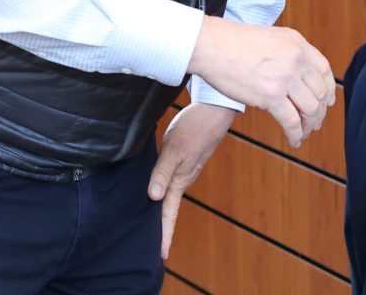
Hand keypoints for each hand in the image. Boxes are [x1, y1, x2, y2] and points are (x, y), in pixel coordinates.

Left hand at [148, 103, 235, 258]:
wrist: (215, 109)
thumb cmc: (194, 128)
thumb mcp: (174, 149)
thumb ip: (162, 172)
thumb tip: (152, 197)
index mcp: (180, 181)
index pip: (169, 213)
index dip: (164, 234)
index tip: (161, 256)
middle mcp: (183, 179)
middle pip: (169, 207)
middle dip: (161, 225)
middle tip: (151, 245)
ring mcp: (186, 169)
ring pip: (170, 193)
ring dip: (161, 207)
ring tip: (151, 220)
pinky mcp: (186, 159)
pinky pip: (171, 179)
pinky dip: (163, 188)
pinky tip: (157, 188)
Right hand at [187, 16, 335, 147]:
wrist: (212, 46)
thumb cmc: (234, 42)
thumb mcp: (271, 38)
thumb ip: (288, 53)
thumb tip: (298, 75)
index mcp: (297, 43)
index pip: (324, 70)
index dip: (328, 89)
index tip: (327, 102)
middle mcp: (296, 59)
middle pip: (319, 92)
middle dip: (319, 112)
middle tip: (313, 123)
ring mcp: (285, 77)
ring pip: (310, 109)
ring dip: (309, 125)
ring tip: (303, 132)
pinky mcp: (270, 96)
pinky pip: (292, 121)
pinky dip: (295, 134)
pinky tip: (294, 140)